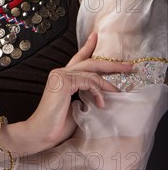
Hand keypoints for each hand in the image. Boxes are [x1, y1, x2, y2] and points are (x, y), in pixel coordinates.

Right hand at [0, 32, 132, 154]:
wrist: (41, 134)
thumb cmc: (57, 126)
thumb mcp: (77, 107)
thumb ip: (85, 96)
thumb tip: (101, 95)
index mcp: (62, 77)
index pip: (78, 58)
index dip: (88, 46)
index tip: (95, 36)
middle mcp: (60, 72)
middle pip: (89, 62)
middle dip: (111, 64)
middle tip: (128, 65)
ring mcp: (60, 75)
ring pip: (91, 72)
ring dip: (108, 83)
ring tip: (119, 91)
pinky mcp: (63, 81)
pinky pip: (88, 81)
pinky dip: (98, 91)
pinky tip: (101, 103)